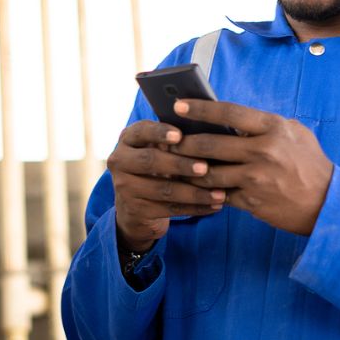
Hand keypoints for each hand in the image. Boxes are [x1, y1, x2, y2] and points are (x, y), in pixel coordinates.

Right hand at [106, 120, 226, 252]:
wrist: (135, 204)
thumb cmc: (158, 165)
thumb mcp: (158, 148)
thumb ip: (175, 139)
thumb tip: (213, 129)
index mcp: (127, 139)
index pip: (141, 131)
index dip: (160, 133)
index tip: (180, 135)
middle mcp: (120, 161)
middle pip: (150, 161)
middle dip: (180, 164)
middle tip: (205, 167)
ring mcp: (124, 187)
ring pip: (163, 190)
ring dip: (194, 192)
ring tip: (219, 193)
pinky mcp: (136, 210)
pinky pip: (170, 210)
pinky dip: (195, 208)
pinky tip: (214, 206)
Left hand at [169, 99, 333, 235]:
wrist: (328, 203)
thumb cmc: (310, 163)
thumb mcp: (294, 134)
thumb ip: (264, 125)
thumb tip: (230, 120)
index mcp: (273, 128)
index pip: (228, 112)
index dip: (199, 108)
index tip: (178, 105)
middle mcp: (263, 151)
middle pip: (209, 144)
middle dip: (183, 142)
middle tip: (166, 139)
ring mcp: (256, 178)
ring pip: (208, 172)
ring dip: (187, 169)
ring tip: (173, 164)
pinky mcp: (252, 201)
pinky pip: (219, 195)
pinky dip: (204, 191)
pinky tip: (192, 187)